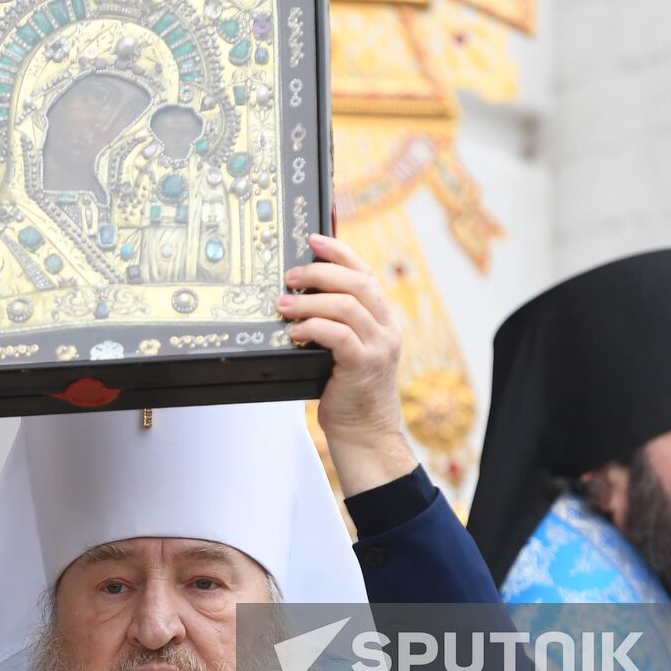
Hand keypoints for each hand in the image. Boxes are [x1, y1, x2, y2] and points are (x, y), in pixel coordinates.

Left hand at [275, 234, 416, 495]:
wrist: (365, 431)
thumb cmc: (348, 388)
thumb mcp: (346, 346)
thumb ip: (336, 320)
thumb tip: (301, 290)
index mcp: (382, 317)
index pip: (365, 272)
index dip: (340, 251)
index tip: (313, 239)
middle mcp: (386, 327)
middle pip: (357, 282)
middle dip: (320, 272)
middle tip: (290, 276)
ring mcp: (379, 346)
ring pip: (346, 306)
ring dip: (309, 301)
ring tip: (284, 305)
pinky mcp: (364, 365)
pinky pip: (338, 335)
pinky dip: (313, 327)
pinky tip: (296, 332)